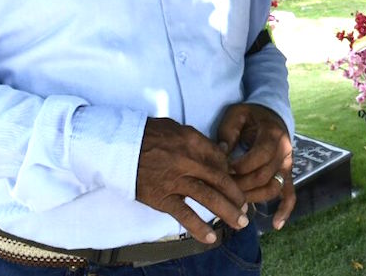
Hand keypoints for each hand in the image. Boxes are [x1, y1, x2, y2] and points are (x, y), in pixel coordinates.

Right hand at [136, 117, 248, 243]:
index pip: (220, 159)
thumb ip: (198, 140)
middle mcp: (188, 161)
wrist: (118, 146)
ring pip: (208, 197)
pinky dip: (199, 227)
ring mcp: (176, 181)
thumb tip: (218, 150)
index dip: (231, 173)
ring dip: (227, 211)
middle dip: (236, 195)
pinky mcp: (162, 198)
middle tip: (246, 207)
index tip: (236, 183)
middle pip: (220, 180)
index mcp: (193, 141)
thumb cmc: (147, 134)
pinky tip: (212, 238)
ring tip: (240, 223)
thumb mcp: (176, 128)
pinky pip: (184, 215)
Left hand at [217, 103, 294, 229]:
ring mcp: (287, 164)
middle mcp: (284, 151)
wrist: (271, 113)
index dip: (238, 168)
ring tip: (236, 203)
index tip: (221, 170)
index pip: (257, 158)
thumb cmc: (250, 115)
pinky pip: (290, 194)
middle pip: (263, 177)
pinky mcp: (287, 174)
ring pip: (273, 188)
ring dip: (253, 198)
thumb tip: (220, 154)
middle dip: (240, 186)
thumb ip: (228, 132)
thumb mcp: (236, 114)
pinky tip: (276, 225)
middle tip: (222, 189)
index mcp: (272, 135)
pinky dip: (285, 210)